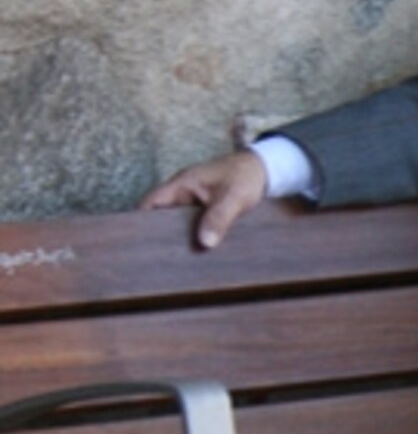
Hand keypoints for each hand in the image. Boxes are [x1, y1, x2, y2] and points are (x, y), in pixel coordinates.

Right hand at [140, 150, 270, 249]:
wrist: (263, 169)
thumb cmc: (246, 176)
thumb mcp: (235, 196)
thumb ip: (220, 217)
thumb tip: (205, 243)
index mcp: (181, 185)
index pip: (150, 203)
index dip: (139, 221)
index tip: (137, 244)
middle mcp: (181, 194)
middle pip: (159, 217)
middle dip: (157, 236)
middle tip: (159, 261)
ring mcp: (191, 203)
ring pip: (175, 224)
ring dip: (177, 239)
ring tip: (175, 264)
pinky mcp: (202, 212)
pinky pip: (191, 226)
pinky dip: (192, 237)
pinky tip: (196, 255)